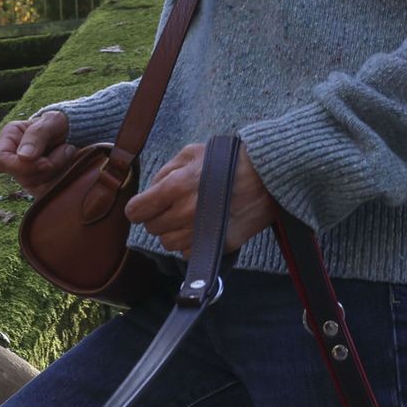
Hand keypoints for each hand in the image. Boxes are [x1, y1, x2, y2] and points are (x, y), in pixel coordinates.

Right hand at [0, 110, 73, 197]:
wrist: (71, 131)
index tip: (45, 162)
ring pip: (36, 186)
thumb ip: (36, 135)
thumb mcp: (50, 121)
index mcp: (8, 139)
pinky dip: (62, 177)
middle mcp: (13, 159)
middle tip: (66, 148)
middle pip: (22, 177)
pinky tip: (67, 162)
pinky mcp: (38, 184)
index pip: (0, 160)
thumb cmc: (57, 123)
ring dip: (58, 169)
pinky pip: (48, 190)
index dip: (19, 165)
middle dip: (48, 165)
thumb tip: (23, 157)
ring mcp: (25, 174)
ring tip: (68, 150)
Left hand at [123, 141, 280, 253]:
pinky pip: (189, 253)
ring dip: (173, 232)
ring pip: (168, 244)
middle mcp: (186, 212)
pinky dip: (190, 244)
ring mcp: (203, 231)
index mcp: (176, 187)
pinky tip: (200, 229)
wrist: (268, 176)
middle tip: (171, 208)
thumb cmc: (229, 160)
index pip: (137, 210)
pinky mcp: (219, 244)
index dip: (138, 208)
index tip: (144, 206)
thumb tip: (149, 192)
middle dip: (157, 218)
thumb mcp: (192, 153)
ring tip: (188, 218)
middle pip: (152, 228)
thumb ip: (165, 172)